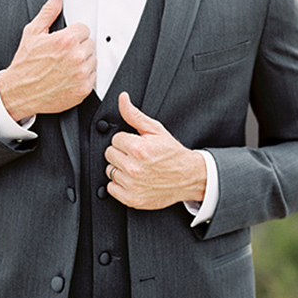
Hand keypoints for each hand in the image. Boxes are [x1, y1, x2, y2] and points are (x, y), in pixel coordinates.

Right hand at [0, 0, 95, 120]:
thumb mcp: (33, 32)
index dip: (73, 34)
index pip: (84, 29)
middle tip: (62, 54)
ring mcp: (81, 74)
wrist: (19, 92)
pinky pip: (93, 77)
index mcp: (65, 40)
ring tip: (64, 66)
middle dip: (78, 47)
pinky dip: (83, 77)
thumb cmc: (25, 64)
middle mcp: (75, 57)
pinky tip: (68, 77)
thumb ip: (49, 11)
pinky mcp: (83, 89)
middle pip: (90, 44)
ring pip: (92, 60)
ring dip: (82, 61)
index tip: (63, 42)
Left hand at [104, 92, 206, 209]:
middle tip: (136, 155)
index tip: (136, 144)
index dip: (126, 140)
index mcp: (138, 149)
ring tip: (136, 167)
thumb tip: (122, 98)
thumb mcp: (155, 129)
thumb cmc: (171, 153)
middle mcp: (133, 168)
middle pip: (109, 154)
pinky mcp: (131, 199)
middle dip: (121, 153)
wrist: (187, 177)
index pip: (115, 139)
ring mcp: (132, 185)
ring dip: (119, 168)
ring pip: (109, 171)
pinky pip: (111, 188)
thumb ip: (134, 114)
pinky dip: (119, 184)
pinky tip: (132, 179)